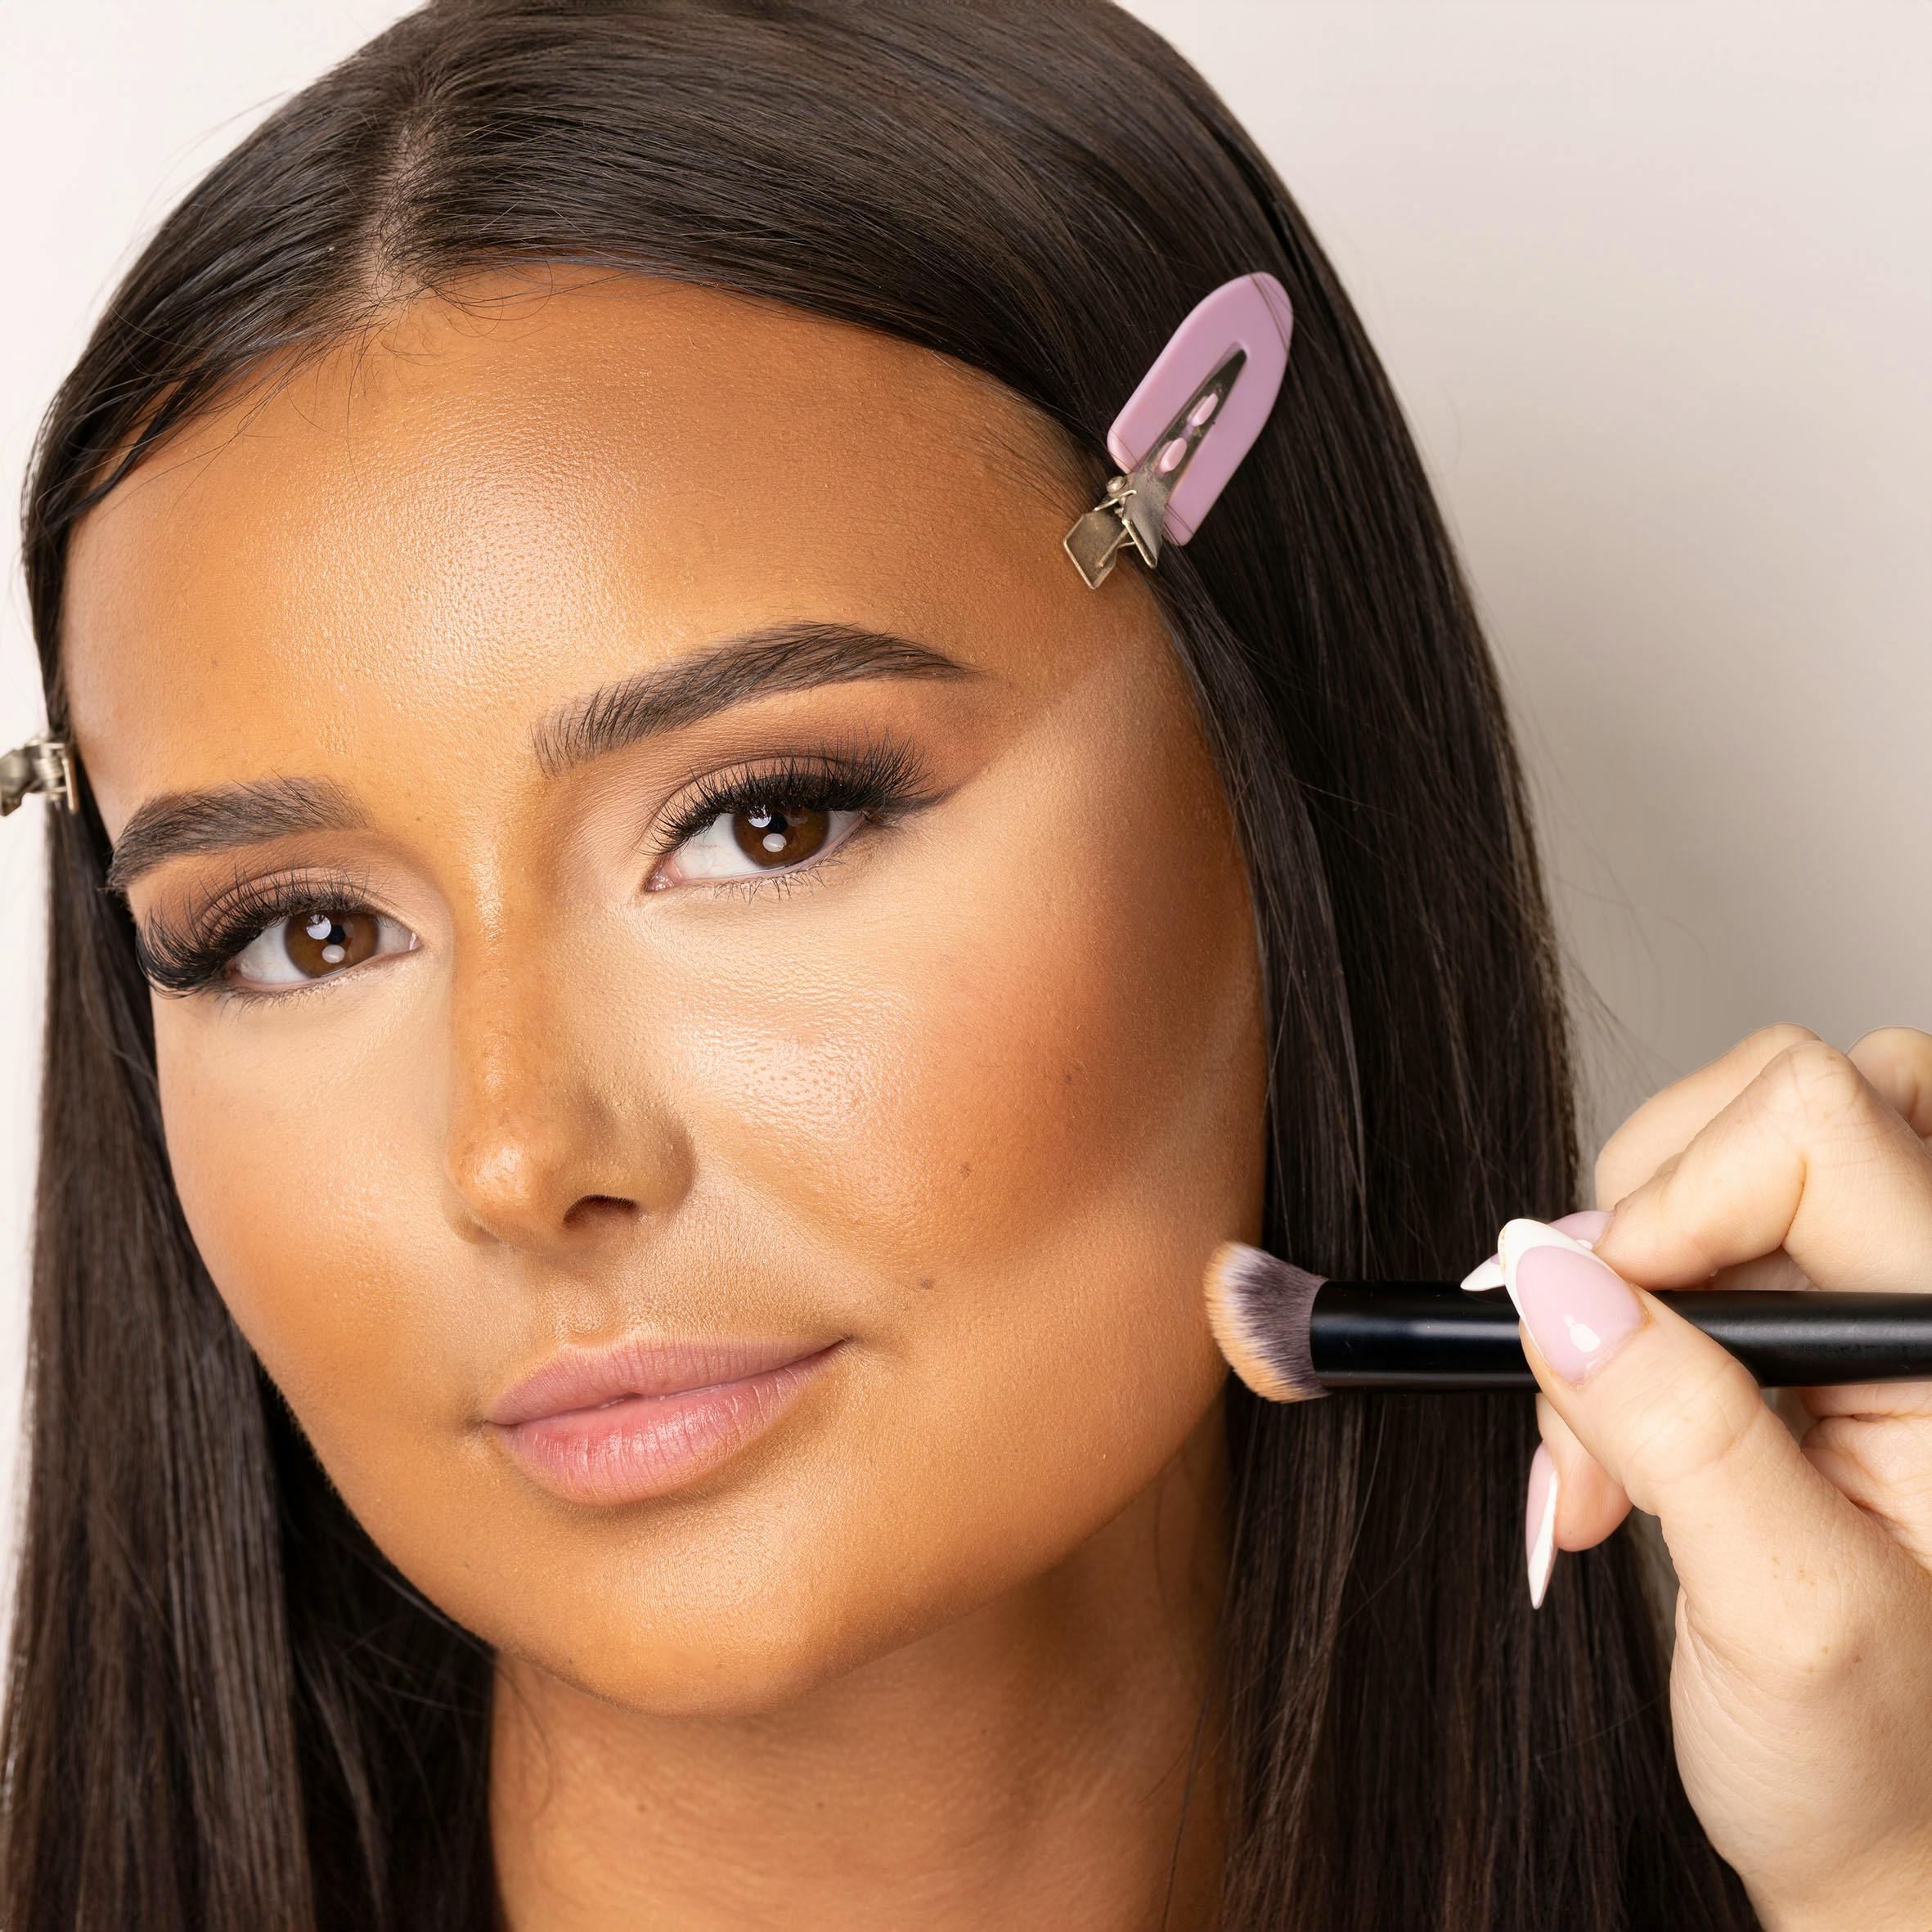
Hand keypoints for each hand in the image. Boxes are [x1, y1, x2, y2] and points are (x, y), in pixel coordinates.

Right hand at [1493, 1025, 1931, 1931]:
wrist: (1893, 1841)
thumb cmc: (1877, 1764)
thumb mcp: (1777, 1615)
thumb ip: (1674, 1428)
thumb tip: (1549, 1276)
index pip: (1817, 1123)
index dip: (1678, 1199)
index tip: (1599, 1324)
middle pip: (1789, 1093)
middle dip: (1650, 1214)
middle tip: (1606, 1376)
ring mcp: (1893, 1307)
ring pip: (1731, 1150)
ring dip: (1624, 1278)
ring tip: (1609, 1445)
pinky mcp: (1832, 1325)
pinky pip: (1701, 1233)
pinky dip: (1620, 1314)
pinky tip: (1621, 1434)